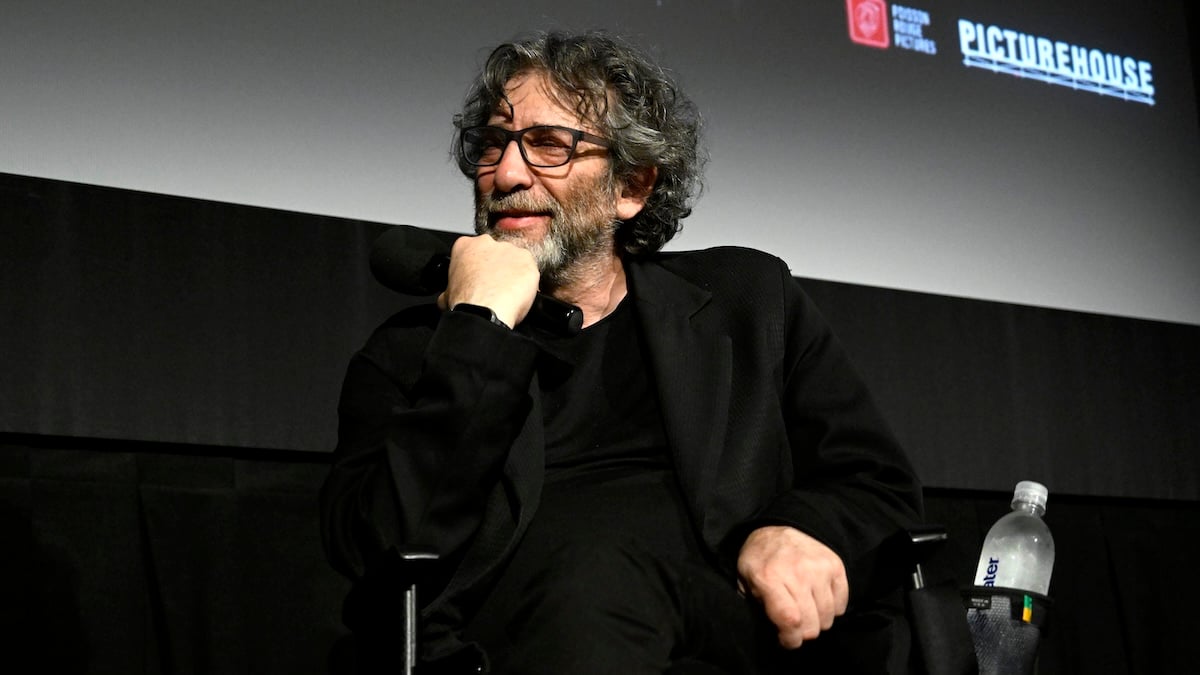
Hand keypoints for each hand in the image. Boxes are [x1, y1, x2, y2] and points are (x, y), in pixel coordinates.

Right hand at [438, 235, 538, 327]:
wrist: (484, 313)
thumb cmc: (467, 303)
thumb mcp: (447, 295)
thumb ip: (451, 287)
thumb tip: (448, 296)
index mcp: (465, 246)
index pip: (473, 251)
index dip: (477, 267)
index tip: (480, 278)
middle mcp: (487, 242)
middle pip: (495, 252)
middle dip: (496, 267)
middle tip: (495, 286)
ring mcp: (509, 249)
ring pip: (514, 259)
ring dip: (513, 273)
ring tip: (508, 293)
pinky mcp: (527, 260)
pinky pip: (530, 269)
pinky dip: (527, 281)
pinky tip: (519, 294)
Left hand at [737, 525, 848, 648]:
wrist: (775, 529)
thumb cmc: (759, 561)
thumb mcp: (745, 582)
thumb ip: (759, 607)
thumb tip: (779, 633)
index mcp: (770, 578)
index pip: (790, 621)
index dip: (791, 640)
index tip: (788, 640)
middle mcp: (798, 572)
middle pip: (812, 624)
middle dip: (803, 633)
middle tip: (796, 626)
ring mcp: (819, 568)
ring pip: (828, 617)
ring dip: (818, 622)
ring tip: (807, 612)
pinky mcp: (835, 565)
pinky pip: (841, 603)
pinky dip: (832, 609)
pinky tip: (819, 601)